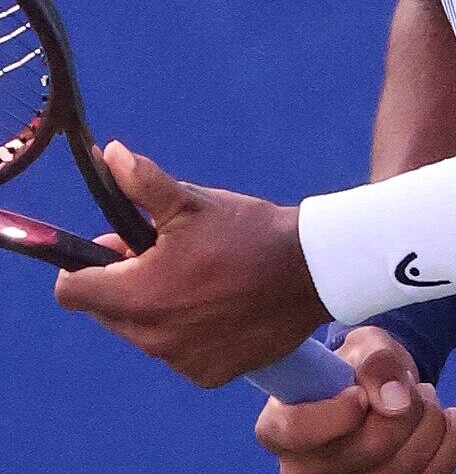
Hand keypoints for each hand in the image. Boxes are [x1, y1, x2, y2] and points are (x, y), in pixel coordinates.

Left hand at [54, 141, 326, 384]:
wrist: (308, 272)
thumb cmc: (246, 232)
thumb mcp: (191, 202)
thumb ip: (142, 182)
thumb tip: (109, 155)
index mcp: (139, 295)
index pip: (73, 291)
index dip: (84, 264)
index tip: (117, 245)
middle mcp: (151, 338)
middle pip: (108, 311)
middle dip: (125, 281)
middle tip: (163, 251)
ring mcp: (180, 361)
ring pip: (144, 332)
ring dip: (156, 306)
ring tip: (197, 274)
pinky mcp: (207, 375)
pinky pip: (178, 352)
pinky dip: (187, 330)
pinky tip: (218, 302)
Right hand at [255, 325, 455, 473]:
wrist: (380, 393)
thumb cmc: (359, 367)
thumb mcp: (364, 346)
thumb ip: (375, 362)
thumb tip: (395, 399)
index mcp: (282, 425)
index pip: (297, 429)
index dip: (334, 414)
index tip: (358, 395)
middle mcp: (307, 466)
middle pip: (370, 446)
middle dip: (405, 405)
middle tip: (405, 385)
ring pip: (406, 463)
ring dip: (428, 419)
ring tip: (419, 397)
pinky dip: (449, 441)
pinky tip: (444, 419)